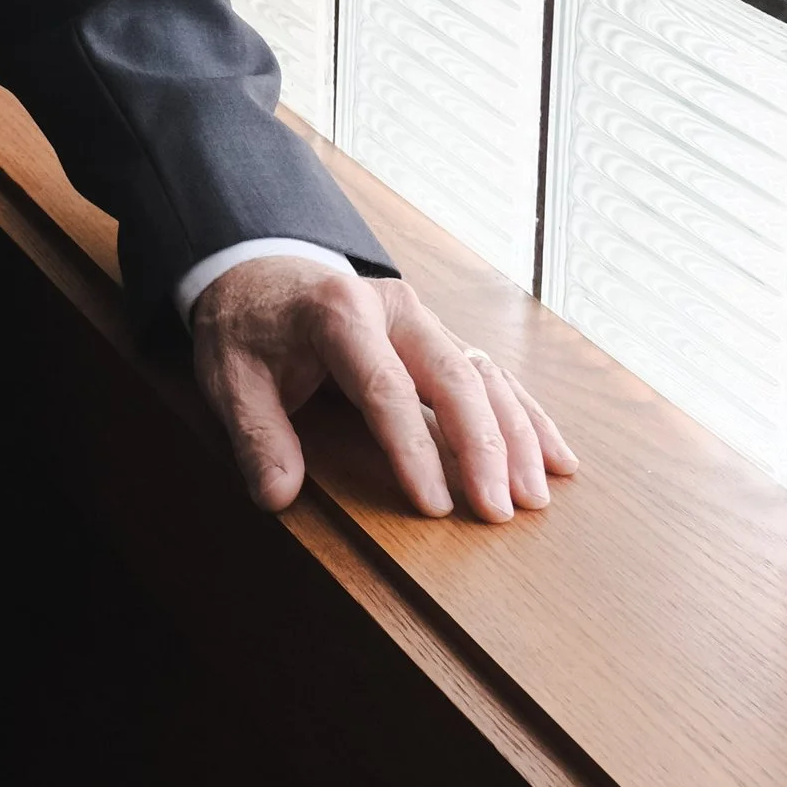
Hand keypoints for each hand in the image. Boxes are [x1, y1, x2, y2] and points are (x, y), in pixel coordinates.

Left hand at [190, 262, 577, 523]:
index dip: (411, 450)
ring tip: (536, 497)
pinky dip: (527, 417)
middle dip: (483, 446)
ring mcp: (423, 320)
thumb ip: (255, 435)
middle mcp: (394, 309)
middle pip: (452, 376)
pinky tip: (557, 458)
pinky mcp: (439, 337)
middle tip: (499, 512)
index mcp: (339, 314)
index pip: (384, 388)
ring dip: (516, 437)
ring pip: (484, 375)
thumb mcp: (229, 378)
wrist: (258, 274)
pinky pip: (493, 375)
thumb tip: (278, 496)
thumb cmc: (247, 330)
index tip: (434, 507)